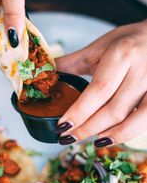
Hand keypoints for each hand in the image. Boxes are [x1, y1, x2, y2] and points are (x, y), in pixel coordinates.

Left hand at [55, 20, 146, 146]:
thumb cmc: (128, 41)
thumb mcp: (99, 47)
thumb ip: (72, 62)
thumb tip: (45, 74)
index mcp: (122, 55)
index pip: (98, 90)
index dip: (79, 112)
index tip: (62, 126)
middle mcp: (142, 71)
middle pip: (114, 109)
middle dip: (88, 128)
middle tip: (67, 138)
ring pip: (133, 120)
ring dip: (109, 135)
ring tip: (90, 142)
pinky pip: (145, 121)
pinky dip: (127, 133)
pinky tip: (110, 137)